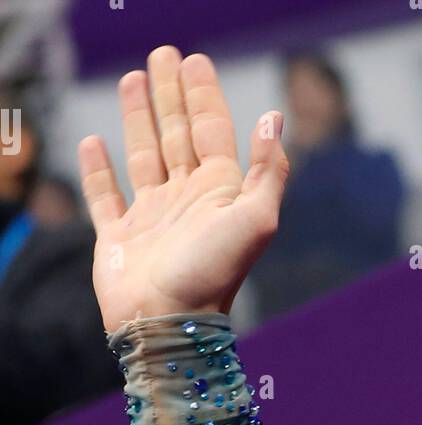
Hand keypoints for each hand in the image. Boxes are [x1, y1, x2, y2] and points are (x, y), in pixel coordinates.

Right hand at [78, 45, 289, 332]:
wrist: (169, 321)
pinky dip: (99, 170)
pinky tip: (95, 143)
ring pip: (144, 156)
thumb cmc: (213, 273)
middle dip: (171, 95)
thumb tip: (274, 120)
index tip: (194, 60)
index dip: (203, 95)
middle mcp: (187, 202)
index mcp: (218, 194)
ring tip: (132, 80)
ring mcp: (152, 218)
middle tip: (163, 55)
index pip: (211, 131)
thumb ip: (267, 171)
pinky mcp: (119, 238)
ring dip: (139, 118)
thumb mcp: (255, 220)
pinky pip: (106, 196)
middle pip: (178, 135)